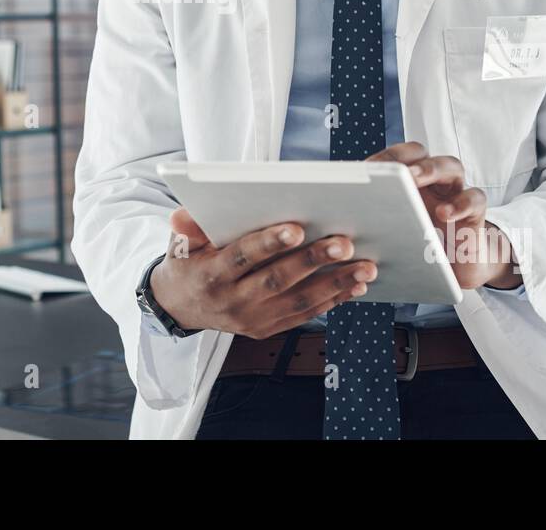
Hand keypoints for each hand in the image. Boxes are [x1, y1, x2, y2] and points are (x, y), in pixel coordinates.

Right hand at [148, 207, 377, 339]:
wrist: (181, 306)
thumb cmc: (188, 263)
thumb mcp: (180, 243)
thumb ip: (188, 227)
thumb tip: (182, 217)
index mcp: (211, 275)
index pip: (242, 257)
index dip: (269, 244)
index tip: (297, 228)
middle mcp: (233, 301)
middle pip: (278, 280)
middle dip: (314, 261)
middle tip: (344, 243)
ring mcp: (252, 319)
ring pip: (299, 300)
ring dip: (336, 283)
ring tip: (365, 266)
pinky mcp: (267, 328)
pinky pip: (304, 314)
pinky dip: (333, 300)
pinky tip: (356, 285)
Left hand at [366, 142, 519, 290]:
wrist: (458, 270)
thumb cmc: (421, 248)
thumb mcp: (394, 234)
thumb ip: (374, 221)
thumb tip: (336, 220)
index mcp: (409, 182)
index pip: (394, 158)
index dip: (379, 160)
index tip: (361, 171)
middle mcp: (432, 181)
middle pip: (421, 153)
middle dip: (403, 156)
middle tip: (388, 168)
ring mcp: (455, 193)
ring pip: (451, 166)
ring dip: (431, 169)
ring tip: (413, 179)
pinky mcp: (475, 214)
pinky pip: (474, 199)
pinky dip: (460, 203)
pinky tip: (444, 214)